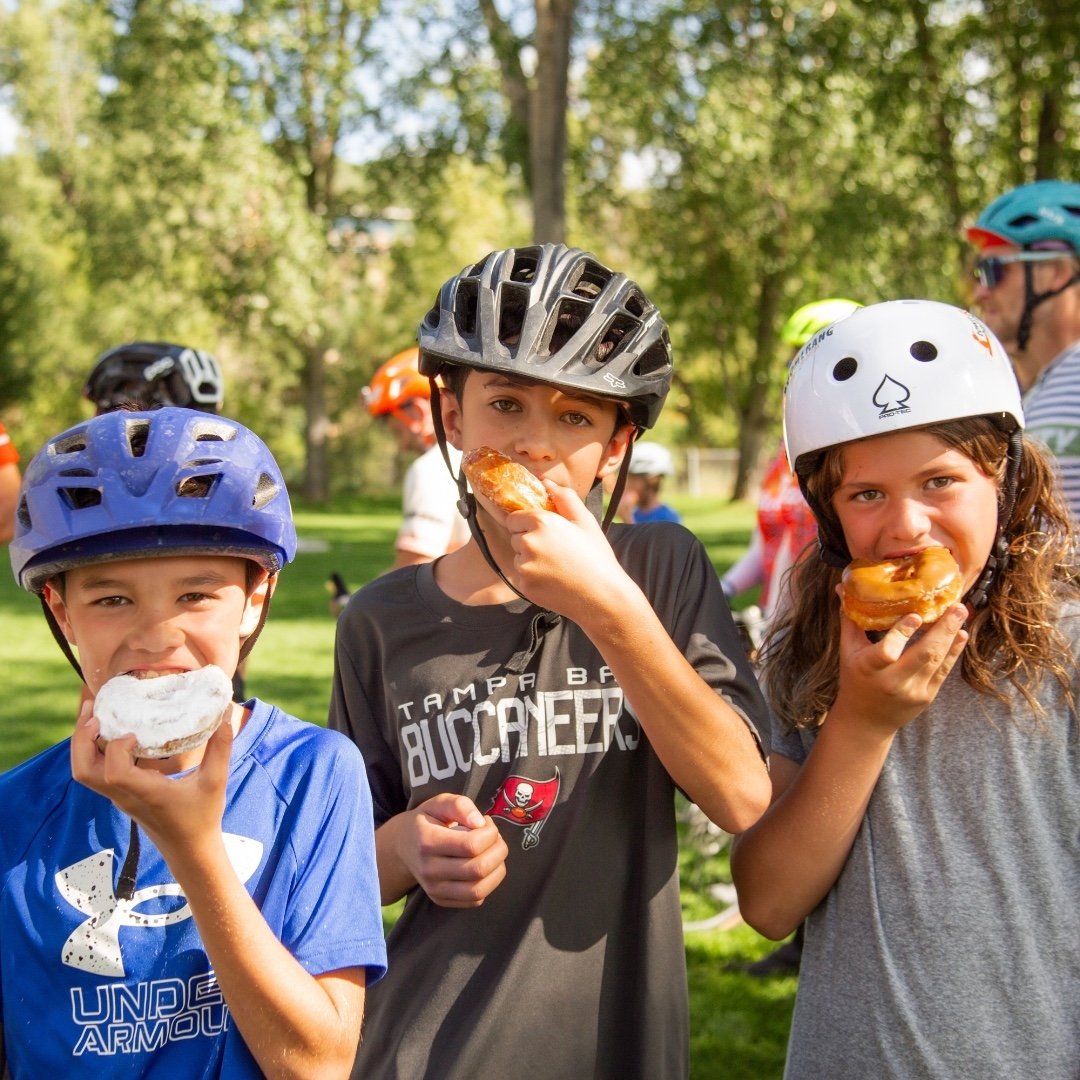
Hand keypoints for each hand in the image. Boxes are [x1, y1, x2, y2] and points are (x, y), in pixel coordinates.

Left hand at [71, 700, 232, 865]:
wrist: (189, 850)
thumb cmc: (203, 817)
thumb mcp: (216, 781)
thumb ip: (221, 747)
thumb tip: (227, 713)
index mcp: (146, 793)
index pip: (113, 772)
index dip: (116, 748)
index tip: (134, 733)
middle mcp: (125, 796)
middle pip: (84, 771)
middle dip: (81, 738)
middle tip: (94, 710)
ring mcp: (119, 797)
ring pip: (84, 772)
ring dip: (83, 743)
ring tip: (95, 715)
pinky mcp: (120, 796)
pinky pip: (95, 772)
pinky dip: (94, 750)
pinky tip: (112, 732)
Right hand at [396, 793, 508, 907]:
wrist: (402, 846)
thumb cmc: (427, 820)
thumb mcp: (439, 803)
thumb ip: (460, 805)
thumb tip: (480, 822)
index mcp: (427, 841)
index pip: (471, 845)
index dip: (490, 833)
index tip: (487, 823)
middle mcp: (428, 869)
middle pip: (478, 869)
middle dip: (498, 851)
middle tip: (495, 838)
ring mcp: (433, 889)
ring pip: (479, 890)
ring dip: (497, 870)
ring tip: (494, 853)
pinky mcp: (440, 900)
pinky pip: (475, 900)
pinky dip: (488, 884)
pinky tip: (485, 867)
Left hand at [499, 480, 628, 619]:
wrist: (602, 597)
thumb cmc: (596, 556)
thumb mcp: (585, 521)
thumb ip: (565, 498)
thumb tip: (546, 482)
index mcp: (541, 522)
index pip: (514, 518)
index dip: (528, 524)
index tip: (545, 534)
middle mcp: (528, 542)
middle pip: (515, 538)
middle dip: (529, 541)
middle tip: (556, 551)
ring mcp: (524, 566)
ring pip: (517, 558)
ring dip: (530, 560)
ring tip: (556, 567)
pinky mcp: (523, 586)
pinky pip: (520, 577)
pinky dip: (532, 578)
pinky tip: (553, 581)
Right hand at [833, 600, 968, 736]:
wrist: (867, 720)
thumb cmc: (854, 679)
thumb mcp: (847, 651)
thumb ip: (850, 620)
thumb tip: (842, 587)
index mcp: (869, 668)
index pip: (887, 651)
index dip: (902, 633)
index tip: (916, 615)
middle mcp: (893, 682)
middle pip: (923, 654)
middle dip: (943, 629)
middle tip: (956, 606)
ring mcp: (913, 691)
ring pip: (937, 661)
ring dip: (952, 635)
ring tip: (962, 612)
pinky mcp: (927, 696)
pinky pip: (943, 671)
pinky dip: (953, 651)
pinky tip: (960, 634)